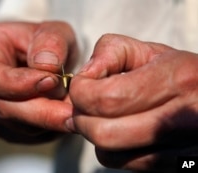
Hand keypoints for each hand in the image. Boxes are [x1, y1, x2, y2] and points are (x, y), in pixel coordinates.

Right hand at [0, 21, 78, 143]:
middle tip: (73, 112)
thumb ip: (52, 43)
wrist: (46, 60)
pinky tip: (61, 114)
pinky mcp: (2, 124)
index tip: (53, 81)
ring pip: (18, 125)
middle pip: (4, 108)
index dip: (21, 84)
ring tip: (71, 107)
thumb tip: (46, 66)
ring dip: (48, 120)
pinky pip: (24, 135)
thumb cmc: (48, 44)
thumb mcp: (56, 32)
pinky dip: (47, 128)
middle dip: (43, 112)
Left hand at [69, 34, 197, 171]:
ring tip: (100, 117)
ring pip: (111, 154)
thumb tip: (84, 75)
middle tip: (81, 106)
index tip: (80, 86)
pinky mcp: (176, 165)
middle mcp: (179, 120)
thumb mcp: (150, 51)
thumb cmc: (179, 72)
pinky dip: (111, 148)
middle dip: (81, 118)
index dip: (81, 93)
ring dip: (94, 135)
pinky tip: (119, 131)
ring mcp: (180, 149)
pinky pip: (125, 164)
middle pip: (104, 133)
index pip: (107, 98)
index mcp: (174, 81)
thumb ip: (112, 51)